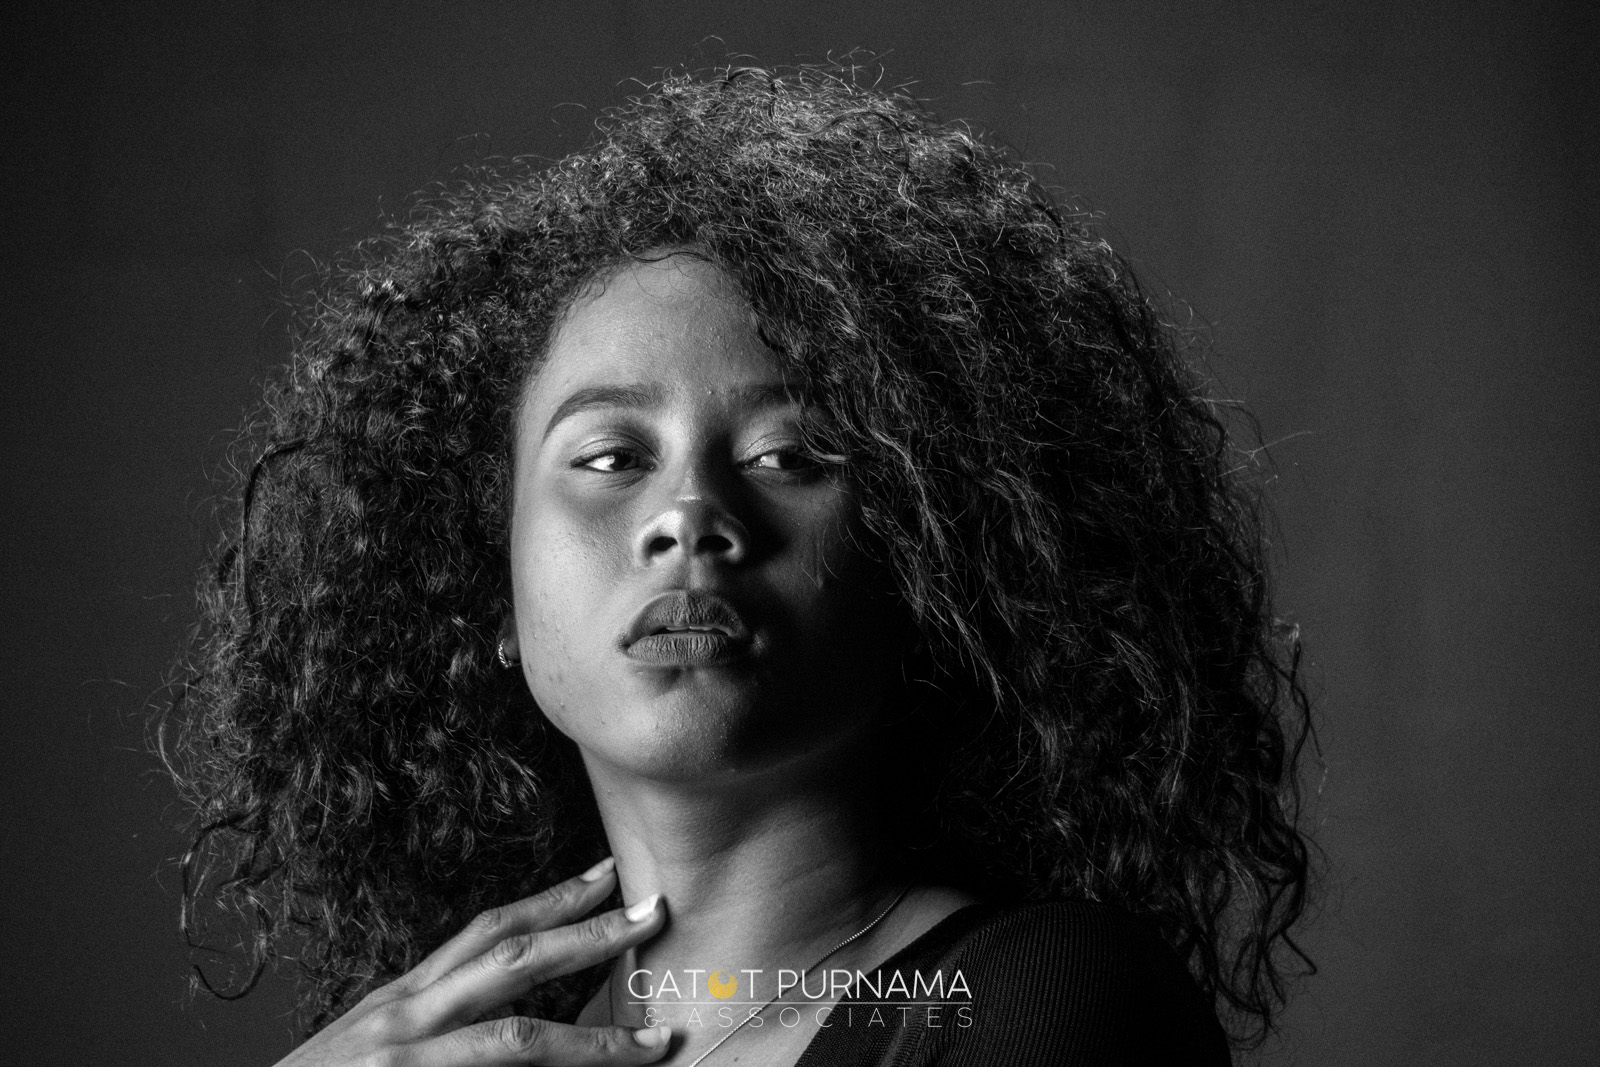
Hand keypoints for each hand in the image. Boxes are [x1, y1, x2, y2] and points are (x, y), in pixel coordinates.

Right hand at [271, 858, 670, 1065]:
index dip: (552, 900)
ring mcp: (402, 1059)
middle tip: (656, 913)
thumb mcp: (375, 1044)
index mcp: (404, 996)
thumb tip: (509, 1018)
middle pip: (512, 960)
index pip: (489, 931)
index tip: (606, 875)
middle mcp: (404, 1016)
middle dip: (589, 934)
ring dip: (593, 1044)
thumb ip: (436, 1023)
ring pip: (515, 1040)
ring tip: (652, 1044)